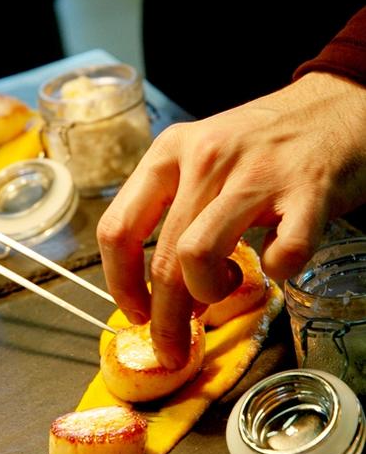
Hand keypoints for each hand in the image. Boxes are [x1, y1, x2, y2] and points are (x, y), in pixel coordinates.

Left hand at [97, 72, 365, 368]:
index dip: (119, 284)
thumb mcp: (203, 157)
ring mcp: (258, 174)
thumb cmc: (264, 143)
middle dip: (164, 319)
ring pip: (200, 257)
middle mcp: (206, 158)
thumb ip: (176, 209)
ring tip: (227, 288)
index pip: (117, 228)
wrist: (336, 106)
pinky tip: (280, 260)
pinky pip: (283, 255)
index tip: (134, 312)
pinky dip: (279, 272)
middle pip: (163, 258)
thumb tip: (156, 288)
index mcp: (170, 151)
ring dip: (209, 295)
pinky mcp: (308, 192)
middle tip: (174, 346)